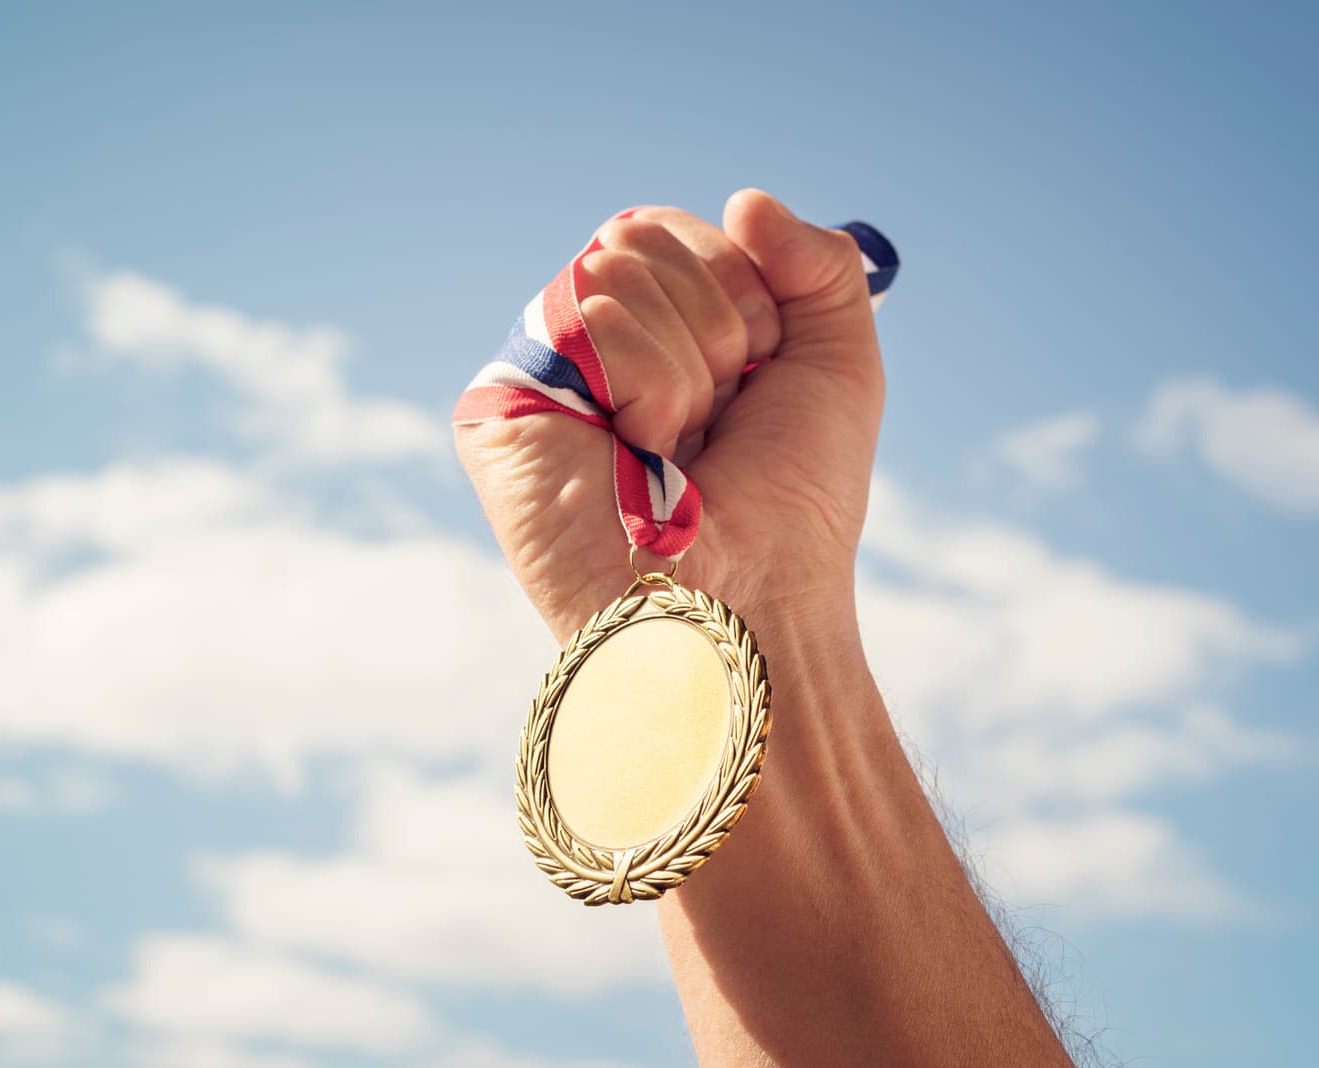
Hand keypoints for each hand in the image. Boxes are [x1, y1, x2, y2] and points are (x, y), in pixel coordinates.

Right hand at [455, 190, 886, 644]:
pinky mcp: (495, 413)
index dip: (738, 289)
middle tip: (714, 424)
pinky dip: (645, 387)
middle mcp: (583, 351)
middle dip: (715, 325)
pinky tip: (637, 458)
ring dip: (684, 370)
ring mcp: (536, 379)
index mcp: (650, 333)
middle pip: (639, 236)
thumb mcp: (839, 365)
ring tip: (674, 454)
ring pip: (614, 273)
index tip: (754, 378)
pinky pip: (583, 321)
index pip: (671, 229)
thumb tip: (742, 201)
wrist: (754, 600)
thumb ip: (818, 266)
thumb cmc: (792, 509)